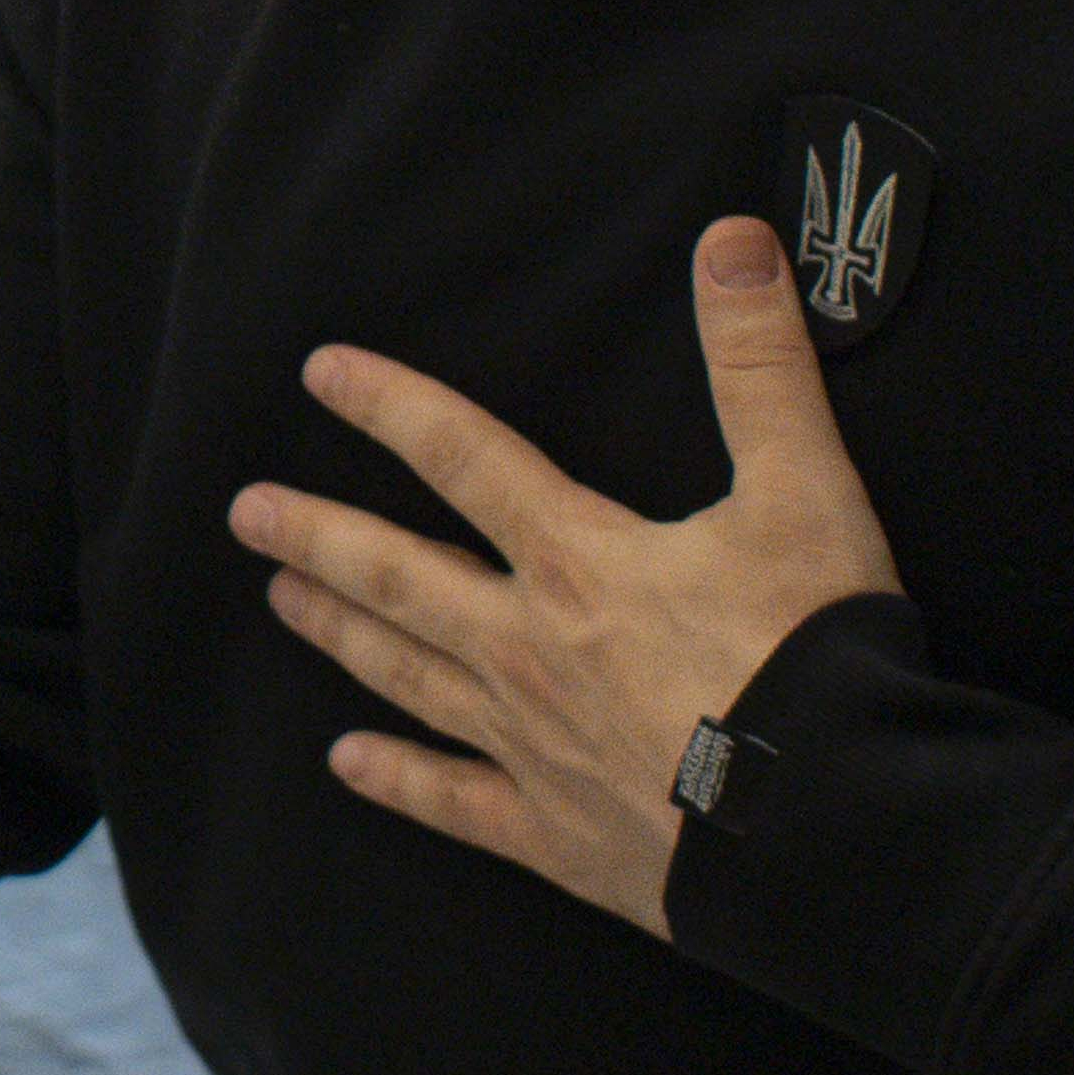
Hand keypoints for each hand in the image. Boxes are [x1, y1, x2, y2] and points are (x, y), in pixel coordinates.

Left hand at [229, 217, 904, 940]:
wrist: (826, 824)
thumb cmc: (815, 656)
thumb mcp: (805, 491)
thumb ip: (761, 365)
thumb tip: (733, 241)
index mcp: (581, 562)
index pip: (465, 459)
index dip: (392, 408)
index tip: (321, 374)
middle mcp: (531, 649)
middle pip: (400, 577)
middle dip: (318, 537)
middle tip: (246, 512)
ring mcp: (532, 746)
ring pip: (409, 676)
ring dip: (341, 634)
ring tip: (281, 602)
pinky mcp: (555, 833)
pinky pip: (455, 802)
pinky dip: (400, 781)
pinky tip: (348, 763)